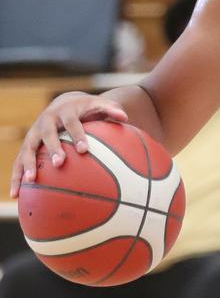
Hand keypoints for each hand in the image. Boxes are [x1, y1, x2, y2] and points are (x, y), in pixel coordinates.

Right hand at [11, 93, 127, 197]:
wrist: (63, 102)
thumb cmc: (87, 108)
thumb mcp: (100, 105)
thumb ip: (112, 110)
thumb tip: (125, 117)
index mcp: (65, 112)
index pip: (72, 123)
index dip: (78, 135)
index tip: (84, 149)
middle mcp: (46, 121)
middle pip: (48, 135)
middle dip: (53, 148)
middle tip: (60, 163)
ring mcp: (34, 133)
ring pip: (27, 149)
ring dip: (28, 164)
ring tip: (32, 181)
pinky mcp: (27, 145)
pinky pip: (19, 162)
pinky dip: (16, 177)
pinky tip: (17, 195)